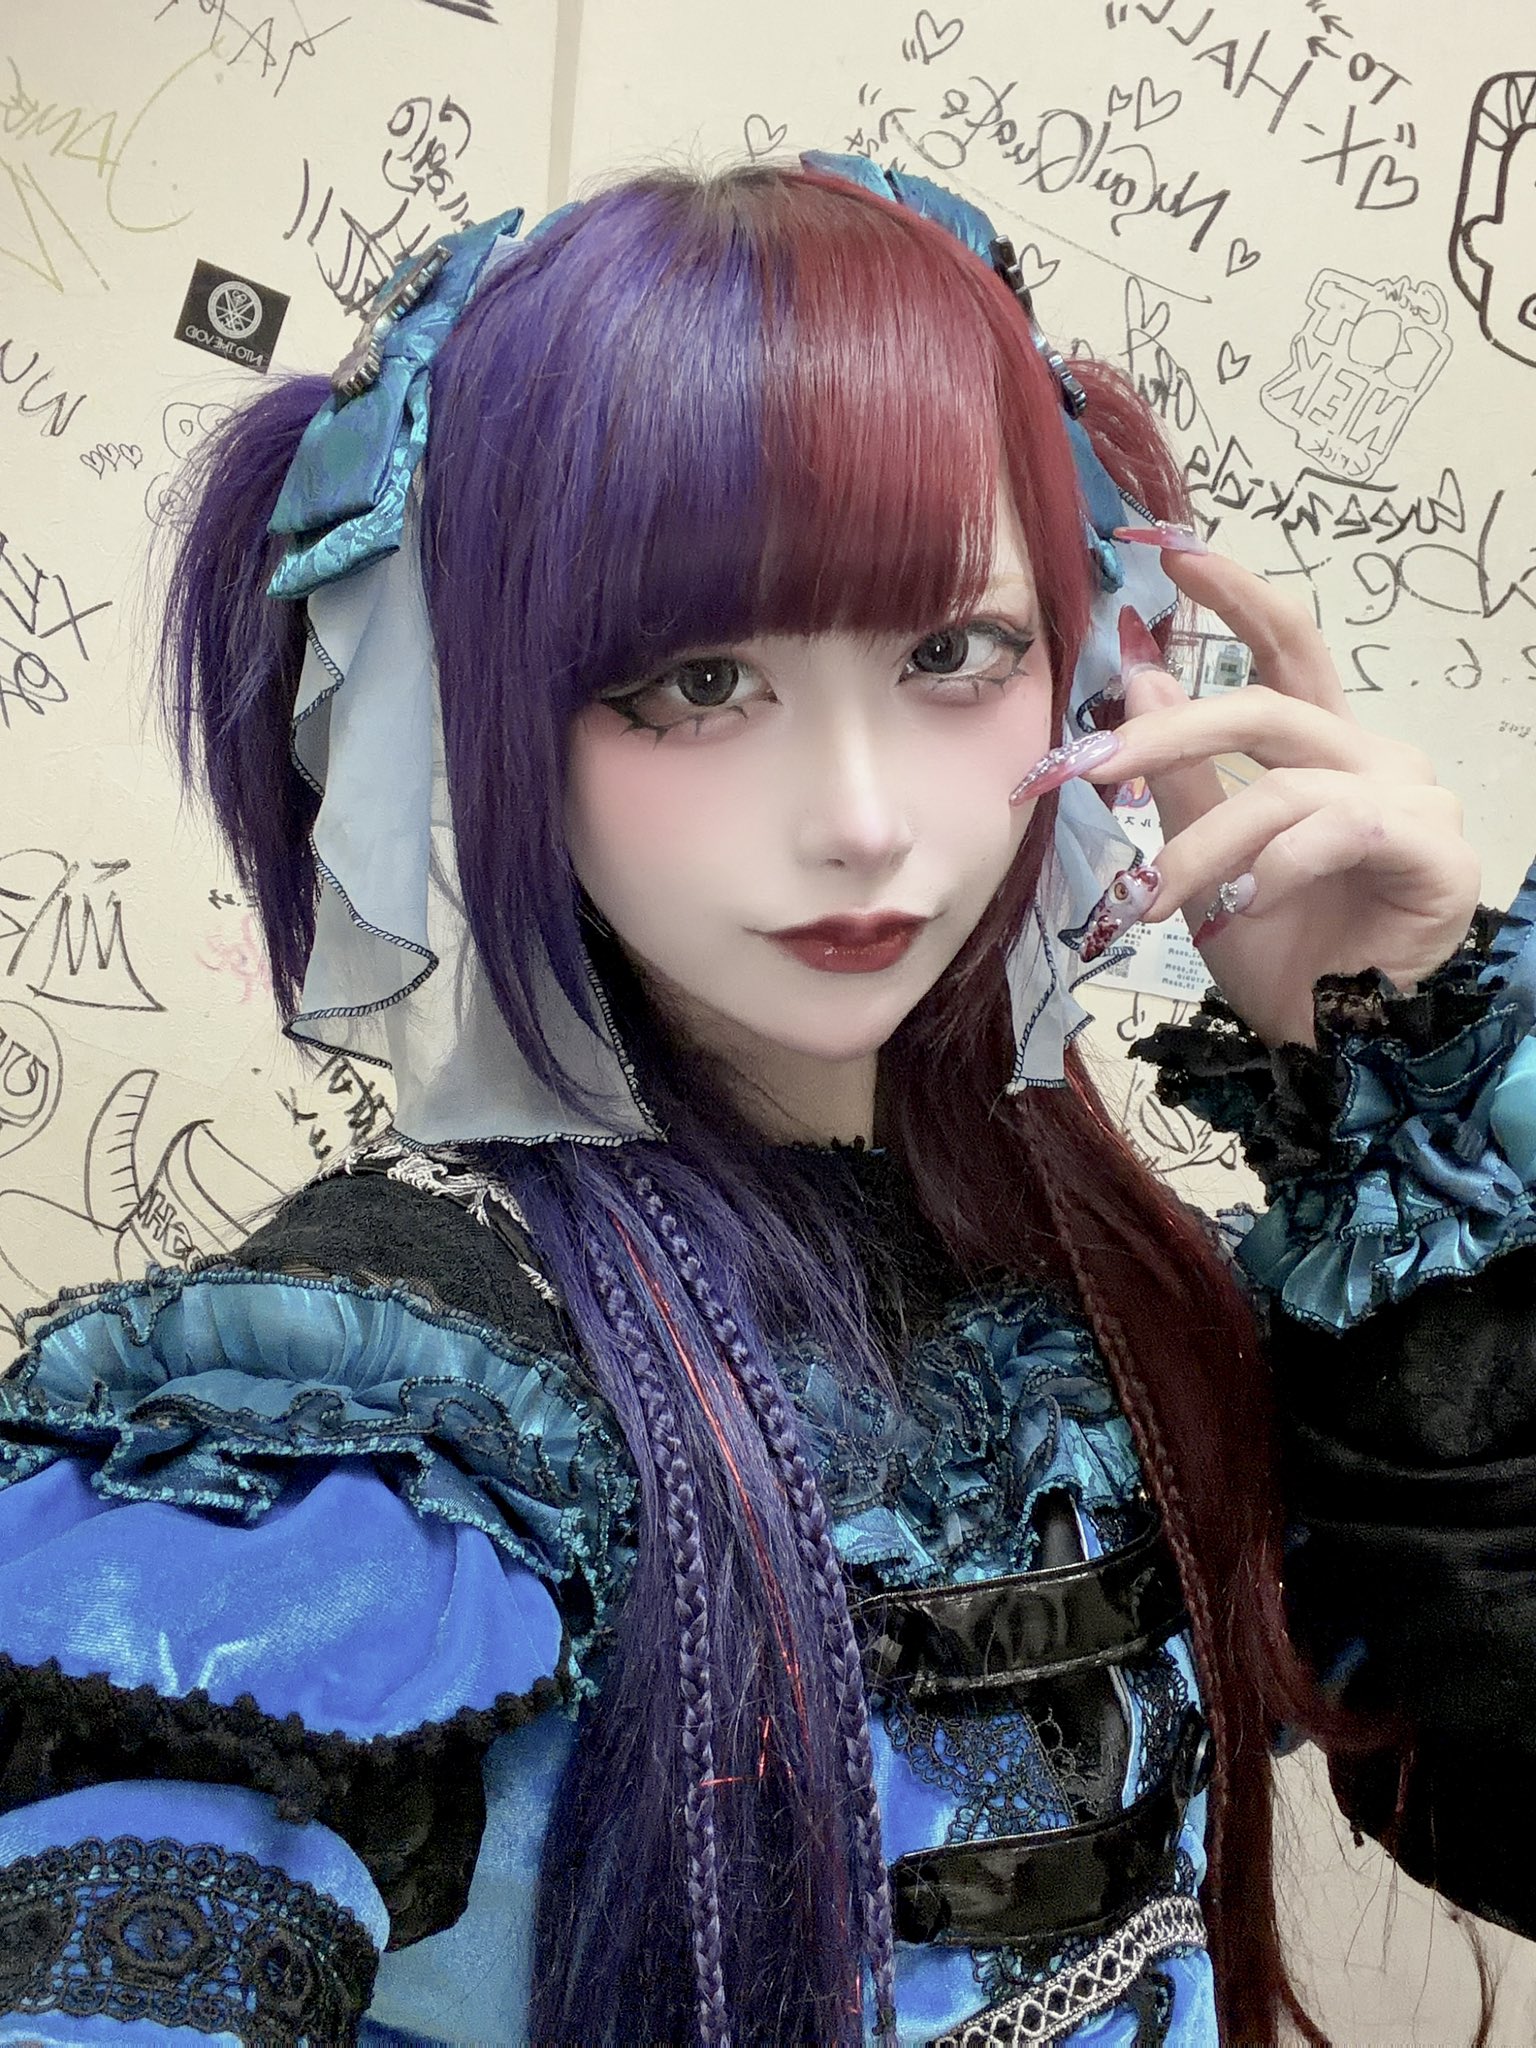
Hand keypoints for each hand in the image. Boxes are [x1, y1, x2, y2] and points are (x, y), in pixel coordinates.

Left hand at [1077, 542, 1481, 1046]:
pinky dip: (1274, 871)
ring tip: (1151, 903)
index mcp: (1326, 752)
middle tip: (1087, 768)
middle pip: (1267, 709)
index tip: (1168, 552)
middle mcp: (1376, 760)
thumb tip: (1136, 671)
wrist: (1342, 1049)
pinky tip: (1241, 910)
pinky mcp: (1435, 854)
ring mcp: (1414, 803)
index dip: (1235, 595)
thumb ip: (1177, 773)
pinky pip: (1336, 832)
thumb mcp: (1205, 860)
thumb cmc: (1282, 955)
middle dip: (1166, 733)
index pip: (1287, 650)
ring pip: (1281, 790)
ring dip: (1200, 849)